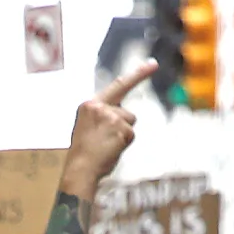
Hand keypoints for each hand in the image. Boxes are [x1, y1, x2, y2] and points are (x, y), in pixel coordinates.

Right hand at [62, 60, 154, 195]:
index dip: (137, 75)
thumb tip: (122, 117)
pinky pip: (130, 135)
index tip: (152, 64)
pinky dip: (123, 144)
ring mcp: (111, 116)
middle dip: (141, 78)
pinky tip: (111, 149)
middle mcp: (100, 106)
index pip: (117, 86)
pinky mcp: (120, 127)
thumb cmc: (84, 154)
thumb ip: (103, 117)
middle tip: (153, 64)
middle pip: (126, 109)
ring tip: (106, 146)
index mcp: (89, 105)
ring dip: (123, 135)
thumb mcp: (87, 128)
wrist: (80, 169)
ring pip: (129, 122)